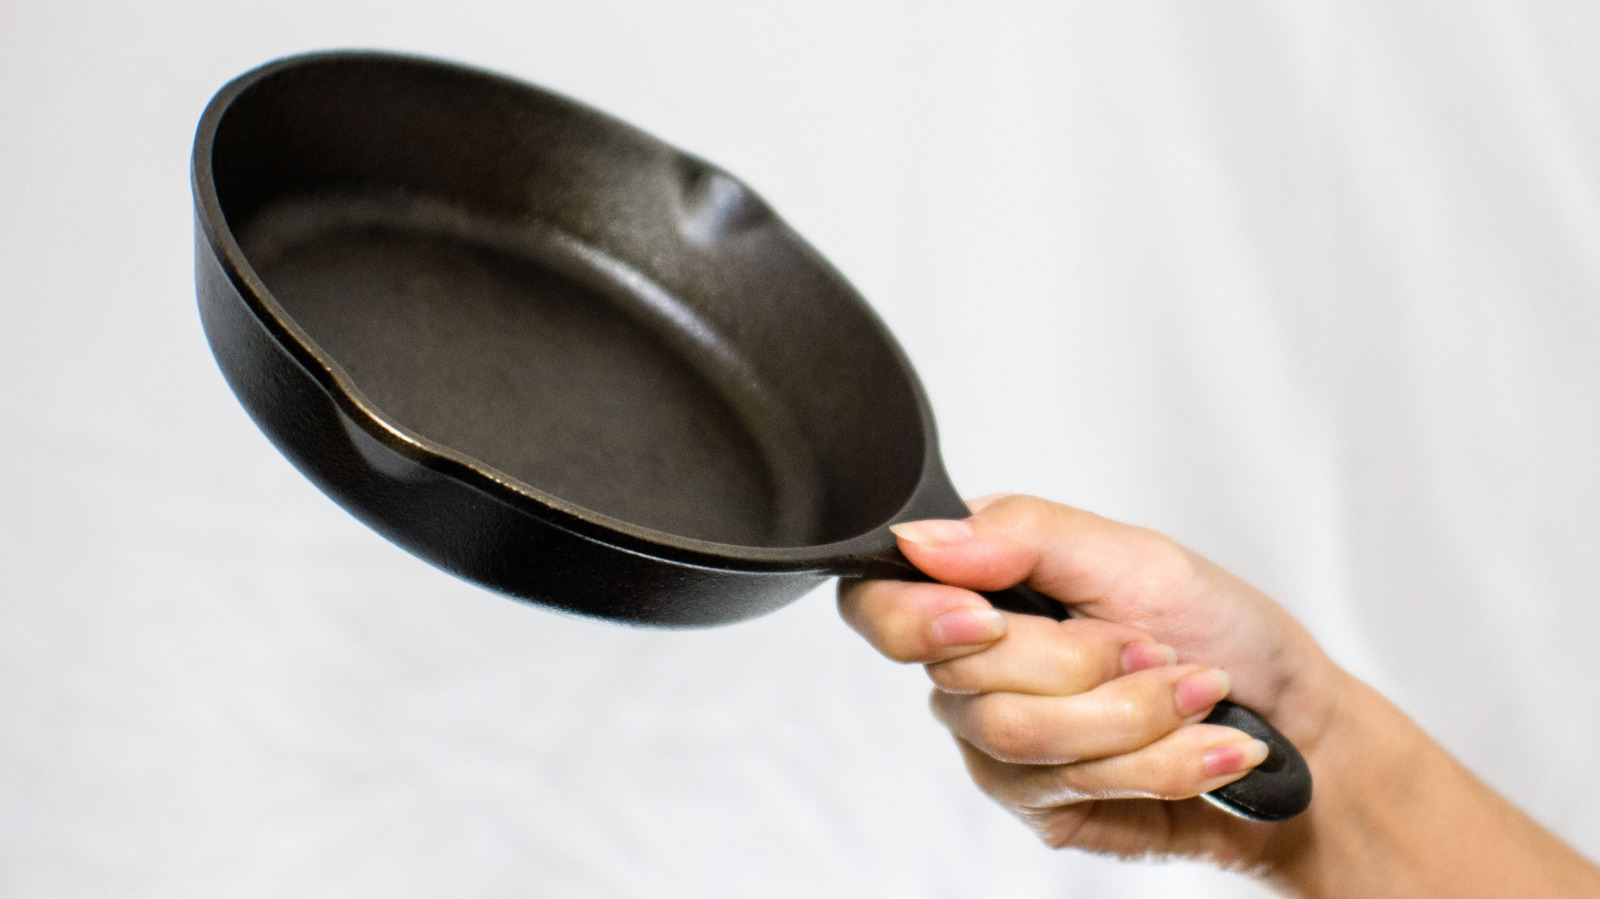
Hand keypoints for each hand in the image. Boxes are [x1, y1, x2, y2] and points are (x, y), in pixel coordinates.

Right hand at [838, 494, 1349, 868]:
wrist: (1295, 724)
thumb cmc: (1217, 626)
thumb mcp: (1132, 554)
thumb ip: (1023, 534)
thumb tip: (922, 538)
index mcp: (980, 590)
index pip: (879, 607)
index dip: (916, 621)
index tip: (988, 620)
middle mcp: (973, 671)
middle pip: (966, 680)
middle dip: (1084, 664)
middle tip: (1156, 645)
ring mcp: (1000, 746)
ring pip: (1022, 739)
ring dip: (1135, 713)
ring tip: (1200, 692)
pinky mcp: (1041, 806)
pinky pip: (1076, 787)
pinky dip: (1161, 760)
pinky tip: (1206, 744)